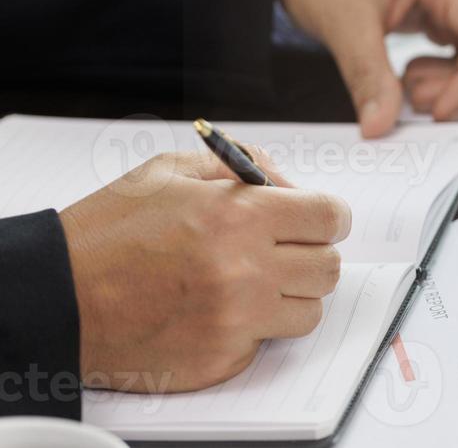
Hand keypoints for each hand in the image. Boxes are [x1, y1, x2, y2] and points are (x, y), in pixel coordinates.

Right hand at [59, 151, 350, 391]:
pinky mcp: (219, 359)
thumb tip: (289, 185)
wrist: (56, 297)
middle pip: (329, 268)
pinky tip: (215, 310)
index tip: (315, 219)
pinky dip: (251, 329)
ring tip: (249, 283)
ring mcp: (235, 321)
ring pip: (308, 312)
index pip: (331, 218)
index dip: (326, 216)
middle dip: (311, 254)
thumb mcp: (170, 171)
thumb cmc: (108, 232)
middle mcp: (245, 272)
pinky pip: (265, 344)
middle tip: (280, 250)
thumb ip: (243, 166)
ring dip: (289, 296)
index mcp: (239, 217)